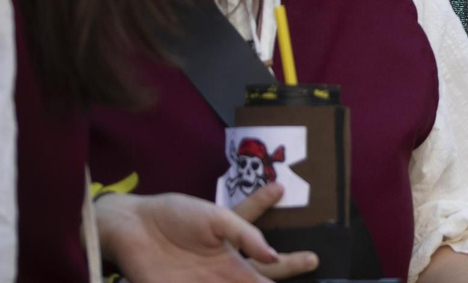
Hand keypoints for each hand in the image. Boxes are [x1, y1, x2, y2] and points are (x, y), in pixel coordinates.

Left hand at [95, 183, 317, 281]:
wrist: (132, 224)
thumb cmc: (176, 214)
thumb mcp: (217, 216)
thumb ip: (246, 233)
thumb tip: (271, 256)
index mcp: (232, 252)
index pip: (267, 263)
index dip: (288, 265)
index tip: (313, 263)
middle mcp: (220, 274)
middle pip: (255, 282)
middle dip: (281, 274)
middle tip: (307, 266)